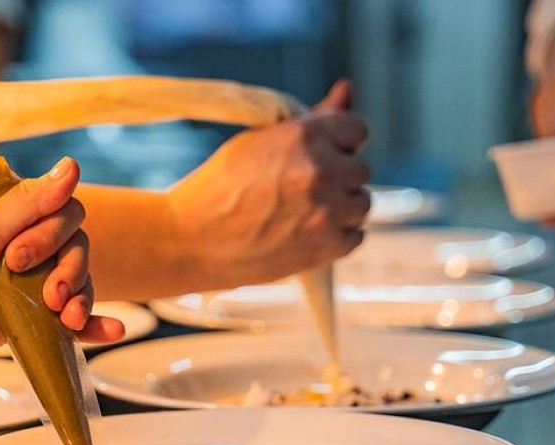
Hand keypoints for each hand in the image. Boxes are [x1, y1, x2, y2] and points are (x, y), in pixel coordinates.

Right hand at [165, 79, 370, 288]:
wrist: (192, 239)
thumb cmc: (221, 185)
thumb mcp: (261, 140)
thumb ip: (313, 118)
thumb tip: (348, 88)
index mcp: (305, 135)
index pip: (357, 128)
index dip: (338, 142)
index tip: (319, 155)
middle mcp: (322, 170)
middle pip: (361, 169)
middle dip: (338, 176)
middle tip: (302, 189)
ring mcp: (327, 211)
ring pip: (362, 204)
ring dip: (342, 207)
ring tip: (306, 212)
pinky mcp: (326, 247)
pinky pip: (355, 237)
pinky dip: (337, 236)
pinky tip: (307, 233)